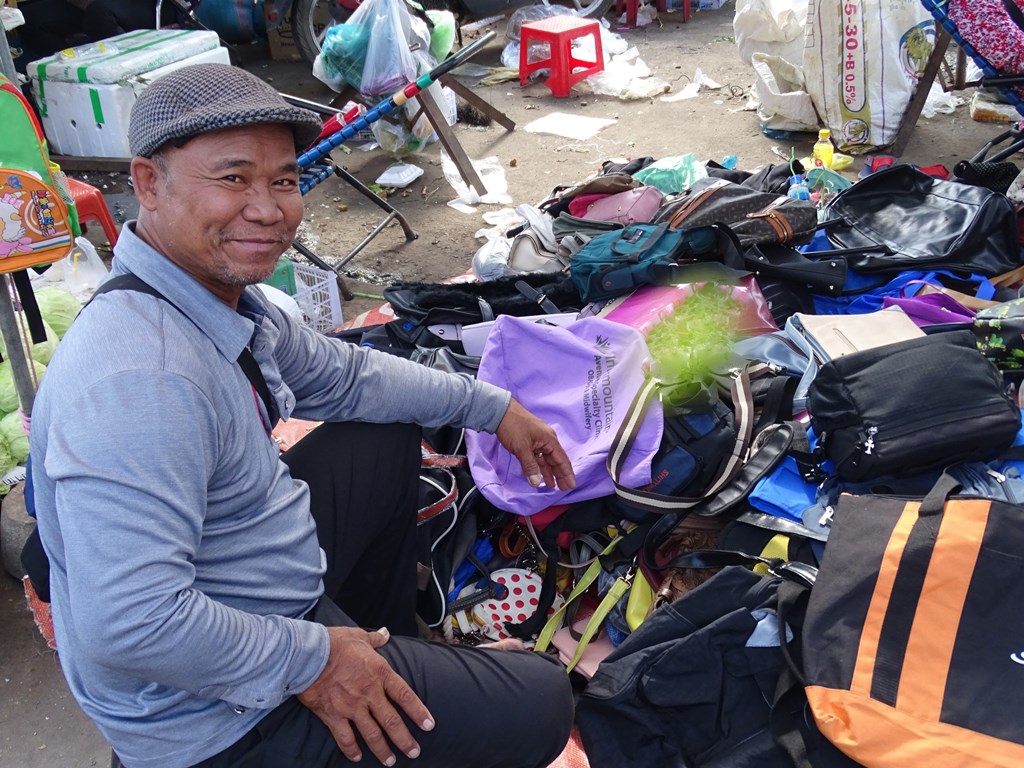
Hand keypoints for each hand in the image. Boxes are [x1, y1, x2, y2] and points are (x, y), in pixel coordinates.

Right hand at [297, 626, 433, 765]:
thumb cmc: (334, 642)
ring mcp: (351, 707)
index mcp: (380, 673)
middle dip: (404, 739)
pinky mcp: (333, 715)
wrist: (307, 654)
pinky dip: (352, 750)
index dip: (418, 712)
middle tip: (414, 752)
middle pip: (391, 721)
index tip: (429, 725)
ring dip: (382, 750)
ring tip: (390, 762)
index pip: (405, 696)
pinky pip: (345, 738)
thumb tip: (385, 634)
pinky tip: (357, 757)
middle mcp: (369, 693)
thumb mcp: (359, 635)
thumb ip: (375, 639)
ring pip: (372, 734)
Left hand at [495, 398, 575, 490]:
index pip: (562, 459)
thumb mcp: (521, 447)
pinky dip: (539, 467)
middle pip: (556, 460)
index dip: (567, 473)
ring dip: (549, 472)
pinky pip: (537, 457)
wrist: (499, 411)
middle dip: (560, 475)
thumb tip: (536, 483)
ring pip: (546, 460)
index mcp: (549, 440)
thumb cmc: (513, 425)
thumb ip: (530, 466)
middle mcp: (546, 440)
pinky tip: (540, 475)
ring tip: (553, 486)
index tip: (572, 485)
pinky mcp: (528, 442)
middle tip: (564, 489)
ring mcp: (537, 441)